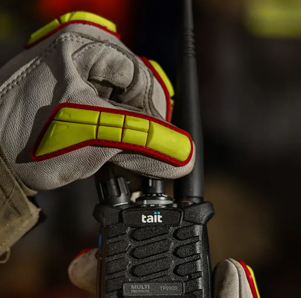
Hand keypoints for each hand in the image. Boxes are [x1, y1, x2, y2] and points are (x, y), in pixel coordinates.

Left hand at [0, 12, 194, 254]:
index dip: (156, 116)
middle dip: (141, 128)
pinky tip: (107, 155)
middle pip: (136, 93)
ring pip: (126, 107)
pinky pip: (111, 116)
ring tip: (116, 158)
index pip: (143, 78)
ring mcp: (75, 74)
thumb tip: (184, 155)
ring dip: (129, 137)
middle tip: (135, 156)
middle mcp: (80, 52)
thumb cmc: (22, 139)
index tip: (158, 146)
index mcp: (83, 43)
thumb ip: (146, 141)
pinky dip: (115, 139)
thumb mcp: (94, 137)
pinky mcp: (73, 97)